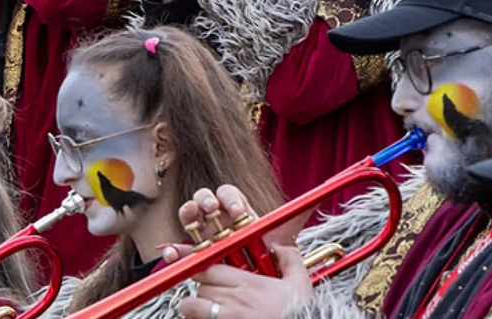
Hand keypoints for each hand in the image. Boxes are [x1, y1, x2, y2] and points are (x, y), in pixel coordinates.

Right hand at [160, 186, 307, 264]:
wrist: (263, 296)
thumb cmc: (270, 267)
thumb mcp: (284, 242)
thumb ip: (295, 218)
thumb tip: (318, 197)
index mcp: (238, 215)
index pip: (228, 195)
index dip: (230, 198)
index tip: (238, 211)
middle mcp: (219, 223)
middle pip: (204, 200)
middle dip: (205, 200)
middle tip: (212, 210)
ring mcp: (205, 240)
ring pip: (190, 218)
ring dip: (189, 214)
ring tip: (193, 219)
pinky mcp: (196, 260)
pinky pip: (181, 252)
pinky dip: (175, 250)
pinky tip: (173, 251)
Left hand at [178, 246, 312, 318]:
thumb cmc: (298, 314)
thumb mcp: (300, 284)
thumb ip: (290, 260)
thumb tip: (280, 247)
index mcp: (247, 283)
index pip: (208, 266)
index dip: (200, 267)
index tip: (202, 270)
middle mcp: (232, 299)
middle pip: (198, 285)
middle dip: (200, 288)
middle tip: (209, 293)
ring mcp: (225, 318)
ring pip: (191, 306)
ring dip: (194, 307)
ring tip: (204, 310)